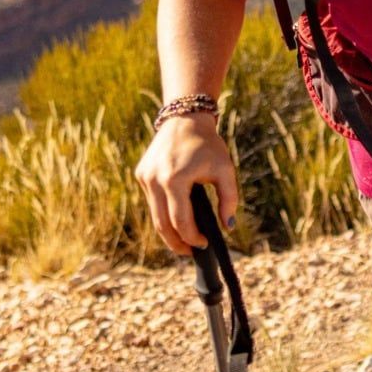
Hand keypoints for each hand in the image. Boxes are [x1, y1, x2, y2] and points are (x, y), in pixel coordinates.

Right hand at [134, 114, 238, 255]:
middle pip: (162, 225)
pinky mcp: (141, 174)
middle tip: (191, 252)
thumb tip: (227, 227)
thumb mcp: (225, 170)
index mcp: (174, 179)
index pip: (181, 221)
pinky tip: (176, 220)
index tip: (204, 244)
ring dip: (168, 231)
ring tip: (184, 241)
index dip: (192, 238)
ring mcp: (145, 177)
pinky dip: (163, 213)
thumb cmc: (208, 145)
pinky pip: (152, 202)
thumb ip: (229, 199)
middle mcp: (154, 179)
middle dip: (177, 243)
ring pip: (154, 215)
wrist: (185, 118)